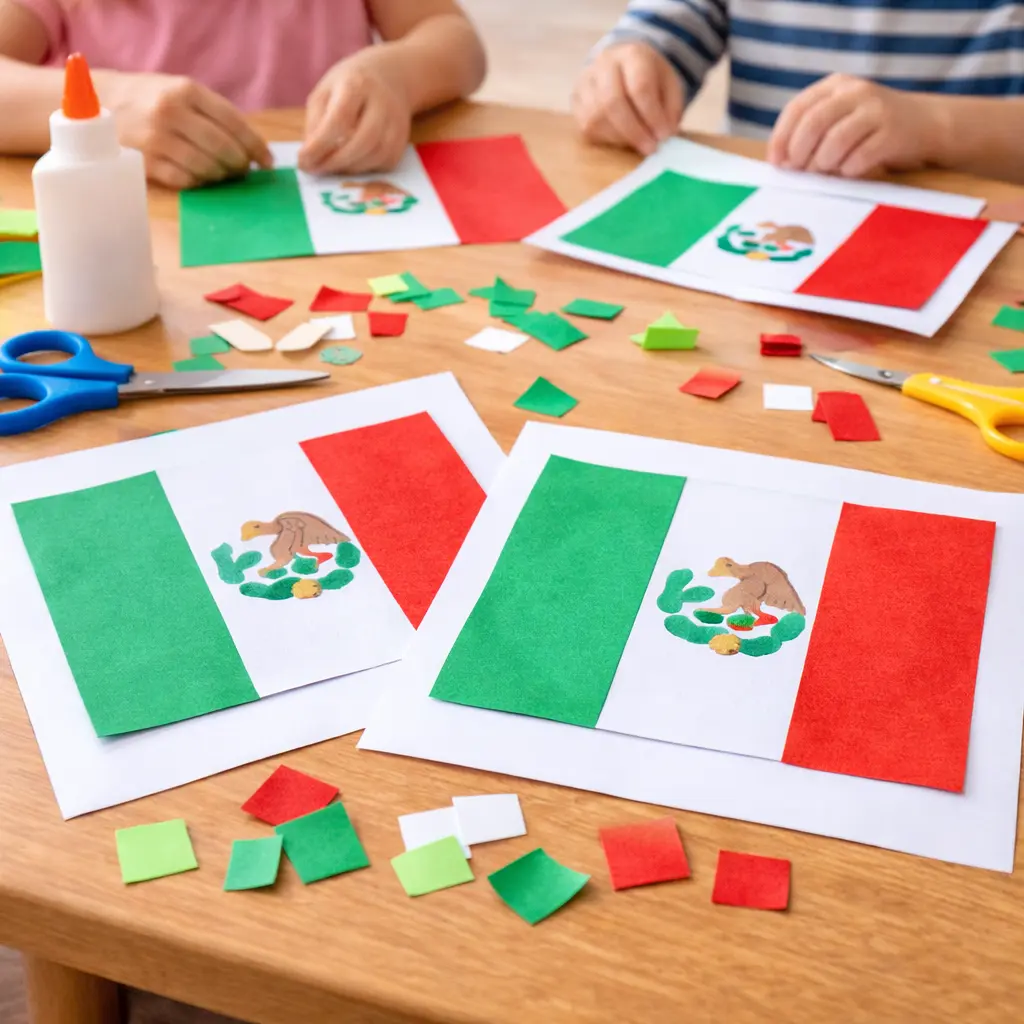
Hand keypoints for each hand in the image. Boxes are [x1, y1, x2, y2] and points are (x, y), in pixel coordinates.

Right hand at [101, 73, 271, 189]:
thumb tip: (252, 147)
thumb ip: (214, 114)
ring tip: (223, 174)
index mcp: (187, 90)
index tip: (268, 162)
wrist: (102, 103)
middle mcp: (172, 112)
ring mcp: (156, 137)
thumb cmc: (152, 100)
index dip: (255, 146)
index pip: (234, 122)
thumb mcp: (181, 92)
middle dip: (240, 164)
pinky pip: (185, 180)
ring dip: (221, 176)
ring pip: (206, 167)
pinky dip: (199, 182)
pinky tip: (200, 178)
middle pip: (223, 148)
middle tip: (243, 171)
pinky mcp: (145, 161)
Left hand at [299, 57, 411, 174]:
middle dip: (335, 161)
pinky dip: (362, 169)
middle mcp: (382, 104)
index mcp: (357, 85)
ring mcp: (396, 125)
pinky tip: (349, 163)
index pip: (340, 118)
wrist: (390, 79)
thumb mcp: (325, 93)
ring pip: (374, 156)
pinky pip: (381, 164)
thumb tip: (309, 158)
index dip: (320, 144)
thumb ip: (315, 123)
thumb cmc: (348, 87)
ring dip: (348, 168)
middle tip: (315, 169)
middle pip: (363, 141)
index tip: (303, 160)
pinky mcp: (401, 143)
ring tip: (329, 166)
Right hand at [572, 42, 683, 155]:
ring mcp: (585, 81)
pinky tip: (621, 139)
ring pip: (596, 117)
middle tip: (650, 148)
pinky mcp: (575, 100)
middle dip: (634, 131)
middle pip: (613, 102)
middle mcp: (604, 63)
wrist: (622, 65)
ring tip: (637, 143)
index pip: (640, 86)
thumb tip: (664, 134)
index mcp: (632, 54)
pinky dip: (606, 138)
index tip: (664, 136)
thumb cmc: (648, 77)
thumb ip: (670, 108)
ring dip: (620, 137)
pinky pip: (586, 126)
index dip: (652, 115)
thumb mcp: (669, 85)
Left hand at [767, 74, 948, 178]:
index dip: (781, 138)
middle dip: (800, 153)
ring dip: (824, 165)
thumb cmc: (870, 128)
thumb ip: (811, 132)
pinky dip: (848, 170)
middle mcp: (855, 92)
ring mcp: (876, 109)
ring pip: (835, 142)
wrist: (926, 123)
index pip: (797, 108)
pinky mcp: (893, 132)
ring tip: (827, 172)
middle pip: (813, 123)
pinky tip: (850, 172)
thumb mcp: (839, 118)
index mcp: (835, 86)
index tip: (776, 163)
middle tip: (800, 172)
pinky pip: (859, 157)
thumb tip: (781, 161)